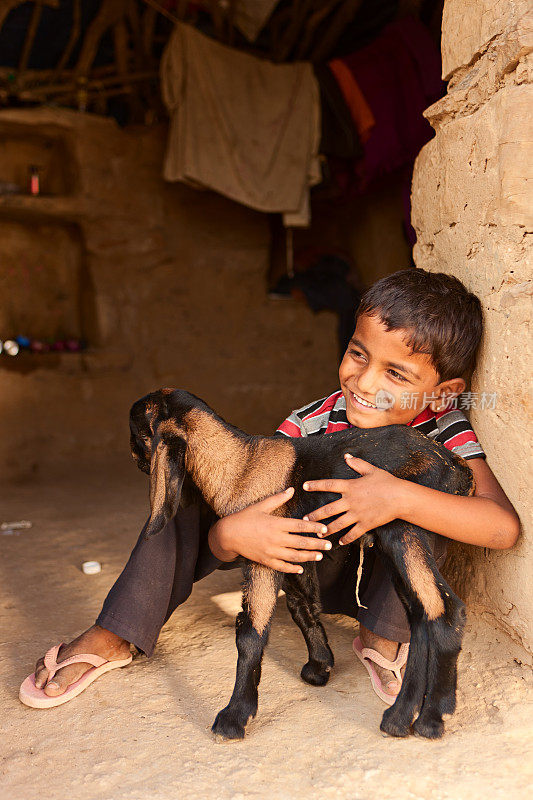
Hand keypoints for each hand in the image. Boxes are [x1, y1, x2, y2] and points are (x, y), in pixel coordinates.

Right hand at [208, 487, 332, 572]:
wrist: (227, 535)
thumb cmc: (244, 517)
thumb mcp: (261, 506)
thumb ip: (278, 499)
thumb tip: (292, 489)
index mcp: (276, 524)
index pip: (300, 526)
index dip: (314, 527)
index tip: (325, 529)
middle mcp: (275, 539)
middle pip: (301, 543)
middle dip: (317, 544)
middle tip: (329, 545)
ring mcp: (270, 551)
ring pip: (294, 556)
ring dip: (309, 557)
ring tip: (320, 556)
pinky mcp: (265, 560)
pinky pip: (282, 566)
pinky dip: (292, 568)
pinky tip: (301, 568)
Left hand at [302, 455, 407, 544]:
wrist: (401, 497)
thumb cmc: (387, 482)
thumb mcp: (371, 469)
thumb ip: (357, 463)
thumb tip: (346, 456)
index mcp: (350, 486)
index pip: (328, 485)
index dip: (315, 485)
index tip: (304, 487)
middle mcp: (351, 501)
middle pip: (328, 509)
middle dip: (315, 515)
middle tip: (304, 520)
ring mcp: (357, 514)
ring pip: (337, 524)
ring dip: (326, 530)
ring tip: (318, 533)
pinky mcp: (366, 524)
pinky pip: (353, 533)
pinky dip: (346, 539)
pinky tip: (340, 542)